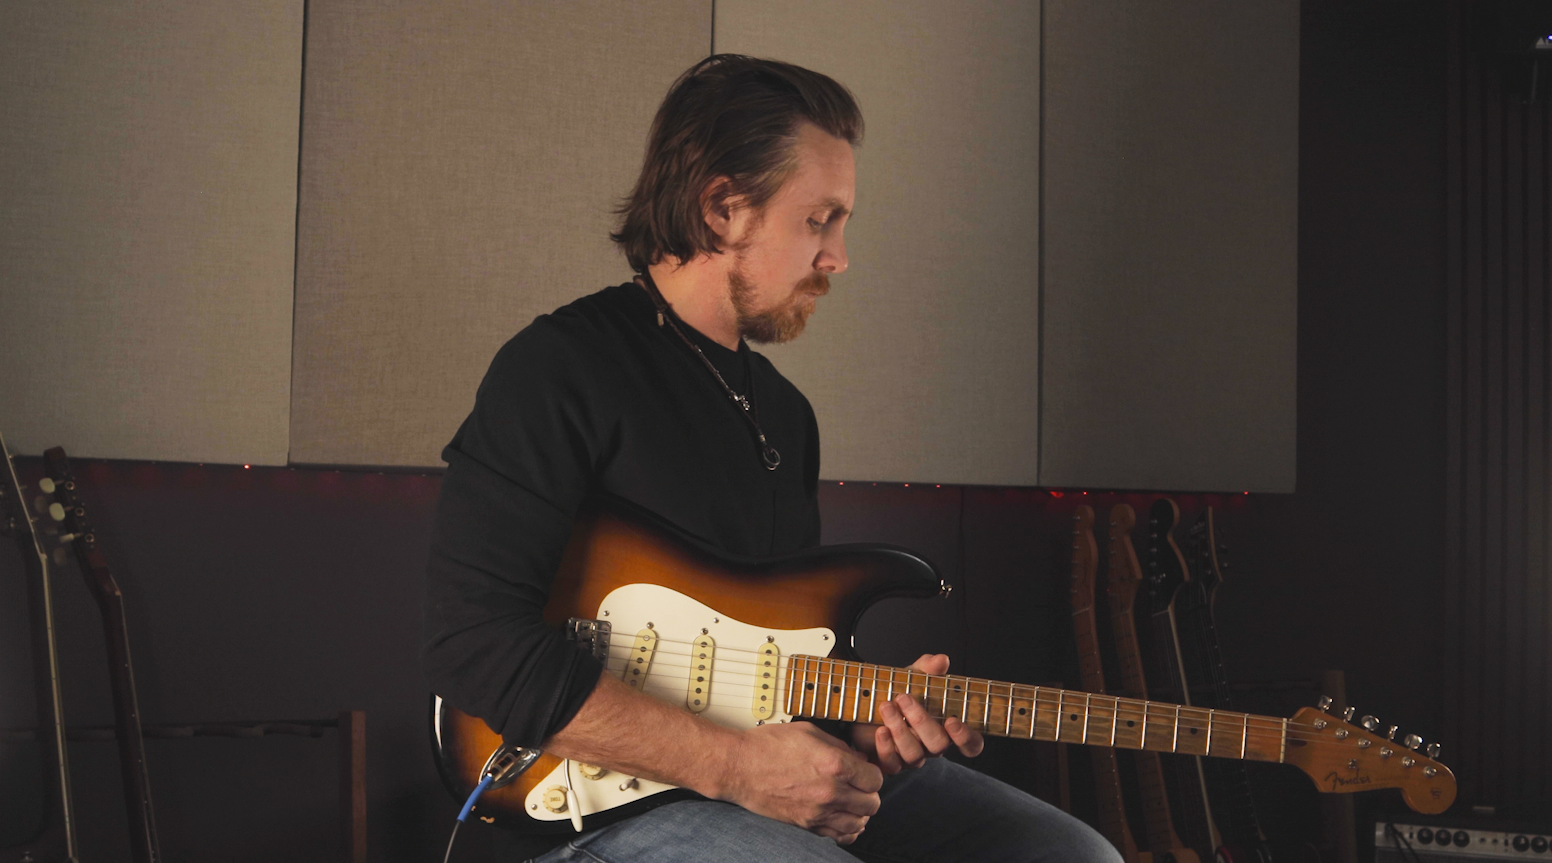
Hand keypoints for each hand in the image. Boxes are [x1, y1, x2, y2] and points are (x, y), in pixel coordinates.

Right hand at [715, 720, 883, 843]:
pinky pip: (839, 836)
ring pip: (859, 823)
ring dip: (859, 812)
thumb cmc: (768, 745)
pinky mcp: (806, 825)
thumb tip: (858, 758)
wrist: (738, 767)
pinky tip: (841, 817)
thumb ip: (839, 746)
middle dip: (869, 793)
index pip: (875, 779)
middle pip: (872, 803)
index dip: (872, 773)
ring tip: (851, 802)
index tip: (864, 771)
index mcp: (834, 765)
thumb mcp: (809, 731)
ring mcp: (818, 812)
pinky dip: (846, 829)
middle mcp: (830, 792)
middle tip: (859, 785)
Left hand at [849, 653, 984, 774]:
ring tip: (886, 706)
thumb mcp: (914, 675)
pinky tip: (880, 730)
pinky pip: (892, 765)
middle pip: (938, 745)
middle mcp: (932, 746)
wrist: (868, 701)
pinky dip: (886, 747)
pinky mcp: (890, 763)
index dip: (966, 738)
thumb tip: (942, 660)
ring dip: (899, 729)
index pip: (971, 744)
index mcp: (947, 728)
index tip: (952, 721)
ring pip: (914, 755)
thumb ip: (928, 667)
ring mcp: (912, 757)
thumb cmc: (899, 691)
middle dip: (921, 720)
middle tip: (903, 698)